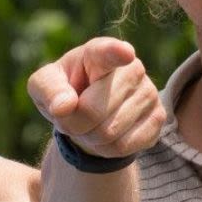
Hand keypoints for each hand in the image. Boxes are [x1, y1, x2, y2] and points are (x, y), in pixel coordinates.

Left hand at [28, 37, 164, 159]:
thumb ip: (48, 90)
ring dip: (90, 139)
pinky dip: (107, 150)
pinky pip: (126, 146)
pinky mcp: (158, 118)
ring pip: (110, 132)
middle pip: (93, 111)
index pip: (109, 52)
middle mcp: (131, 68)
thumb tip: (63, 107)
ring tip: (89, 126)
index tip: (124, 53)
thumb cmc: (65, 92)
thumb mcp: (44, 86)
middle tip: (73, 118)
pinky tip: (106, 137)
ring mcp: (149, 92)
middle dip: (75, 124)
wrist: (89, 113)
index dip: (116, 52)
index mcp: (99, 53)